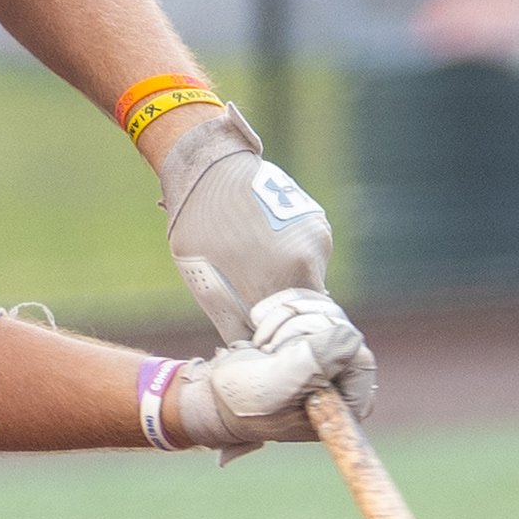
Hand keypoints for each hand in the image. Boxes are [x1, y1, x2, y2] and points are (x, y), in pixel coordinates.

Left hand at [158, 110, 333, 341]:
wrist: (210, 170)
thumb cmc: (199, 230)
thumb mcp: (205, 284)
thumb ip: (233, 319)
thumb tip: (248, 348)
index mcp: (280, 279)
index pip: (290, 329)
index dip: (273, 336)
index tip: (257, 336)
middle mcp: (307, 260)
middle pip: (301, 308)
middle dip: (280, 313)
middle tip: (253, 306)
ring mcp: (316, 240)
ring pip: (308, 281)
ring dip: (287, 284)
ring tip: (253, 266)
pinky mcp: (319, 225)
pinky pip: (310, 257)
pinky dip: (292, 259)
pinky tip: (265, 245)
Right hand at [171, 287, 376, 455]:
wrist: (214, 395)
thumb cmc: (243, 401)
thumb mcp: (276, 385)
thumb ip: (315, 362)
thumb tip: (352, 335)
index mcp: (348, 403)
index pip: (358, 355)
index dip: (317, 345)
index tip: (281, 356)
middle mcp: (347, 378)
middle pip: (342, 327)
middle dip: (296, 331)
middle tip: (267, 353)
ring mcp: (331, 354)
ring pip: (326, 310)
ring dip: (286, 319)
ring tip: (262, 344)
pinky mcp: (313, 333)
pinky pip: (311, 301)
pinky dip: (282, 307)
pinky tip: (261, 323)